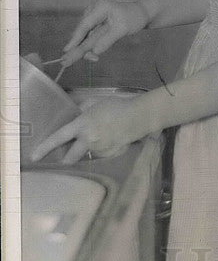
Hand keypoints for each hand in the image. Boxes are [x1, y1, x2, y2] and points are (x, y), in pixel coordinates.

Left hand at [29, 97, 148, 164]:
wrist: (139, 117)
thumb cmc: (118, 106)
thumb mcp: (97, 102)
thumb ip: (83, 108)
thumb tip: (74, 111)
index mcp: (82, 125)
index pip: (58, 138)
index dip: (45, 148)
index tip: (34, 157)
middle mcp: (88, 140)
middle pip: (70, 157)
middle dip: (66, 159)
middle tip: (67, 155)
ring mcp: (99, 149)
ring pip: (88, 154)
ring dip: (89, 149)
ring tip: (102, 137)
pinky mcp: (110, 154)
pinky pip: (101, 154)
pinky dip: (103, 148)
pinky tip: (112, 138)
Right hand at [61, 0, 150, 66]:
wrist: (141, 14)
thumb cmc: (134, 18)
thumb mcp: (123, 29)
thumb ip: (108, 40)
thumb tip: (94, 52)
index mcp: (100, 7)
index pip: (85, 25)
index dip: (75, 39)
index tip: (67, 50)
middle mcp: (93, 10)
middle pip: (82, 32)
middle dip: (77, 47)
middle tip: (66, 61)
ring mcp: (92, 17)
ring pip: (85, 36)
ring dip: (83, 49)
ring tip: (78, 60)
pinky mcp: (94, 24)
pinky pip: (89, 37)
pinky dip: (90, 46)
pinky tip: (92, 56)